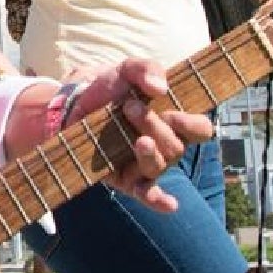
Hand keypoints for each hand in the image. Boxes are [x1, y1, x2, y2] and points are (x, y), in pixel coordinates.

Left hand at [62, 58, 212, 210]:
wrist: (72, 105)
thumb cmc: (107, 88)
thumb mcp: (126, 69)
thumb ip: (146, 69)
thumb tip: (160, 87)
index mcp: (172, 121)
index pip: (200, 129)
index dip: (193, 125)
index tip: (174, 114)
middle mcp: (163, 145)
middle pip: (176, 147)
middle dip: (155, 127)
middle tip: (130, 107)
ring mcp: (145, 164)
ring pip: (160, 166)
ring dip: (150, 152)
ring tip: (135, 138)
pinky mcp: (126, 180)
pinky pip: (147, 194)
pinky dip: (159, 200)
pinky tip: (169, 204)